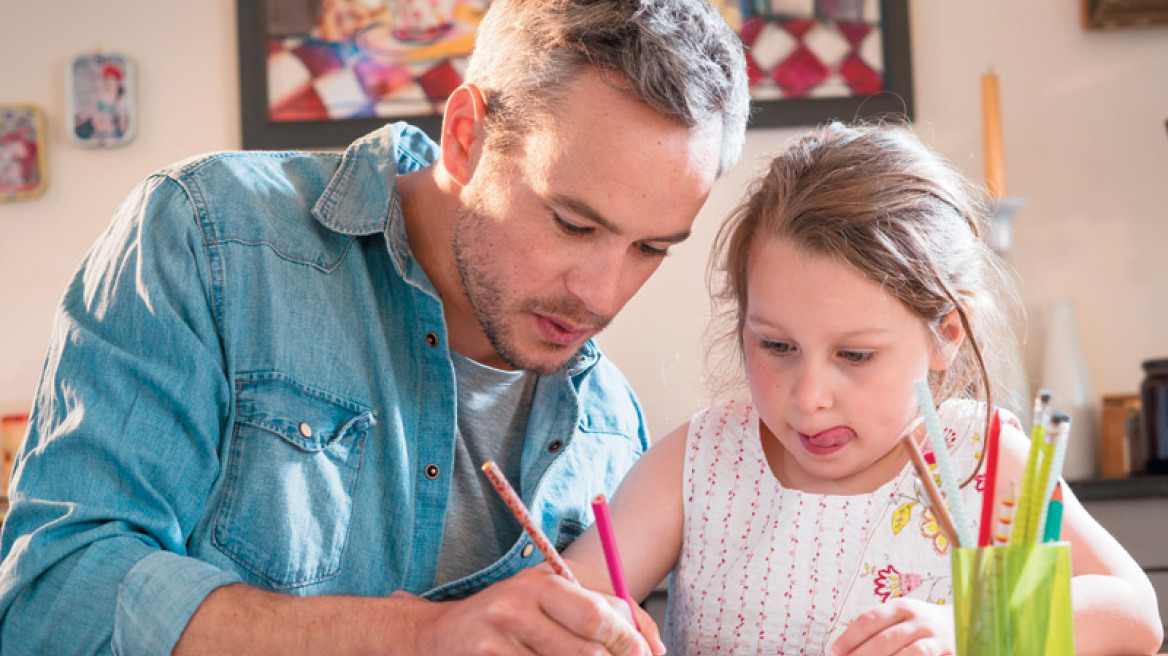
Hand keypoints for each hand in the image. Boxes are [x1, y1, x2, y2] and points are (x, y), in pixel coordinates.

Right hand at [400, 566, 658, 655]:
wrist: (434, 638)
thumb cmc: (505, 619)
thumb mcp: (547, 599)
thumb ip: (600, 610)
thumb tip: (653, 645)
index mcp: (539, 583)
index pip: (599, 615)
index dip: (631, 642)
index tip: (646, 655)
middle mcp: (515, 608)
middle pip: (586, 653)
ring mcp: (496, 643)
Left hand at [830, 598, 954, 655]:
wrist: (966, 623)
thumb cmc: (921, 625)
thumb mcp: (901, 618)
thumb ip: (878, 629)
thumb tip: (843, 649)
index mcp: (902, 607)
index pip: (870, 620)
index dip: (850, 637)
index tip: (834, 651)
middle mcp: (920, 620)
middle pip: (885, 639)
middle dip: (862, 655)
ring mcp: (936, 638)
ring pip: (908, 654)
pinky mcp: (950, 652)